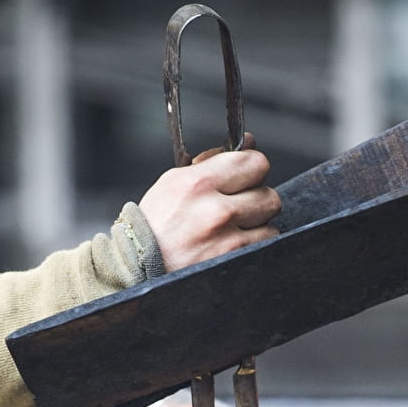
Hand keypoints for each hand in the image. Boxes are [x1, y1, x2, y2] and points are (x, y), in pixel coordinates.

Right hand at [138, 132, 280, 271]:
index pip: (255, 162)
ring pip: (269, 220)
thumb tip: (249, 142)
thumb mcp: (175, 181)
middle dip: (256, 197)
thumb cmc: (157, 223)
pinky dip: (255, 241)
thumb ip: (214, 161)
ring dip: (257, 221)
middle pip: (269, 193)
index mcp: (198, 184)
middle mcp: (215, 210)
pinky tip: (233, 241)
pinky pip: (265, 243)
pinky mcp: (233, 259)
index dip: (252, 168)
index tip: (245, 176)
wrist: (138, 264)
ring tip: (233, 225)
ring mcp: (227, 239)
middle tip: (238, 204)